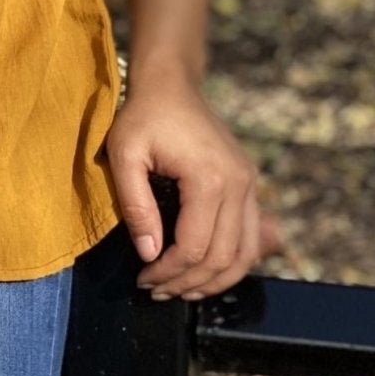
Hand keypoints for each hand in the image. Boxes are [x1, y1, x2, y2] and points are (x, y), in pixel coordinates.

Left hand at [105, 68, 283, 300]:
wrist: (172, 83)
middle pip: (222, 258)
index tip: (143, 279)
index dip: (168, 272)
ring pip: (244, 254)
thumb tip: (149, 255)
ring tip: (181, 291)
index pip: (194, 247)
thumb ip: (135, 206)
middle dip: (188, 283)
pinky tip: (204, 272)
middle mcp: (239, 184)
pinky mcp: (249, 183)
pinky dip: (232, 263)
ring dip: (215, 281)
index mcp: (210, 178)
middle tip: (157, 291)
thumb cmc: (143, 116)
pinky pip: (250, 237)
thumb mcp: (124, 153)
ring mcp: (249, 184)